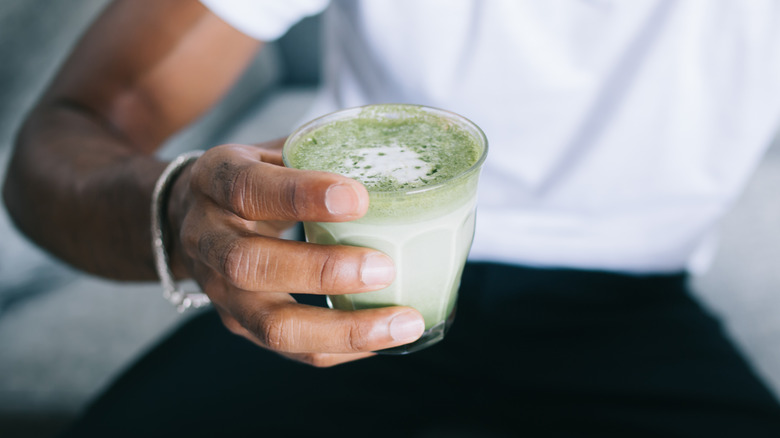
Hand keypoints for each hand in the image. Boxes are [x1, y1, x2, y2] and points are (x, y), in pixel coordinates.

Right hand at [167, 139, 424, 366]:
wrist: (192, 217)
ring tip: (403, 323)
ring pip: (273, 324)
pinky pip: (291, 348)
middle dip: (322, 271)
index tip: (359, 198)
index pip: (247, 188)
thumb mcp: (271, 152)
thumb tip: (402, 157)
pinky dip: (342, 349)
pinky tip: (384, 338)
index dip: (301, 195)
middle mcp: (208, 239)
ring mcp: (219, 291)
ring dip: (343, 328)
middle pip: (250, 265)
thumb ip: (320, 154)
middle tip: (384, 267)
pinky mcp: (239, 325)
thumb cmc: (253, 179)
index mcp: (215, 180)